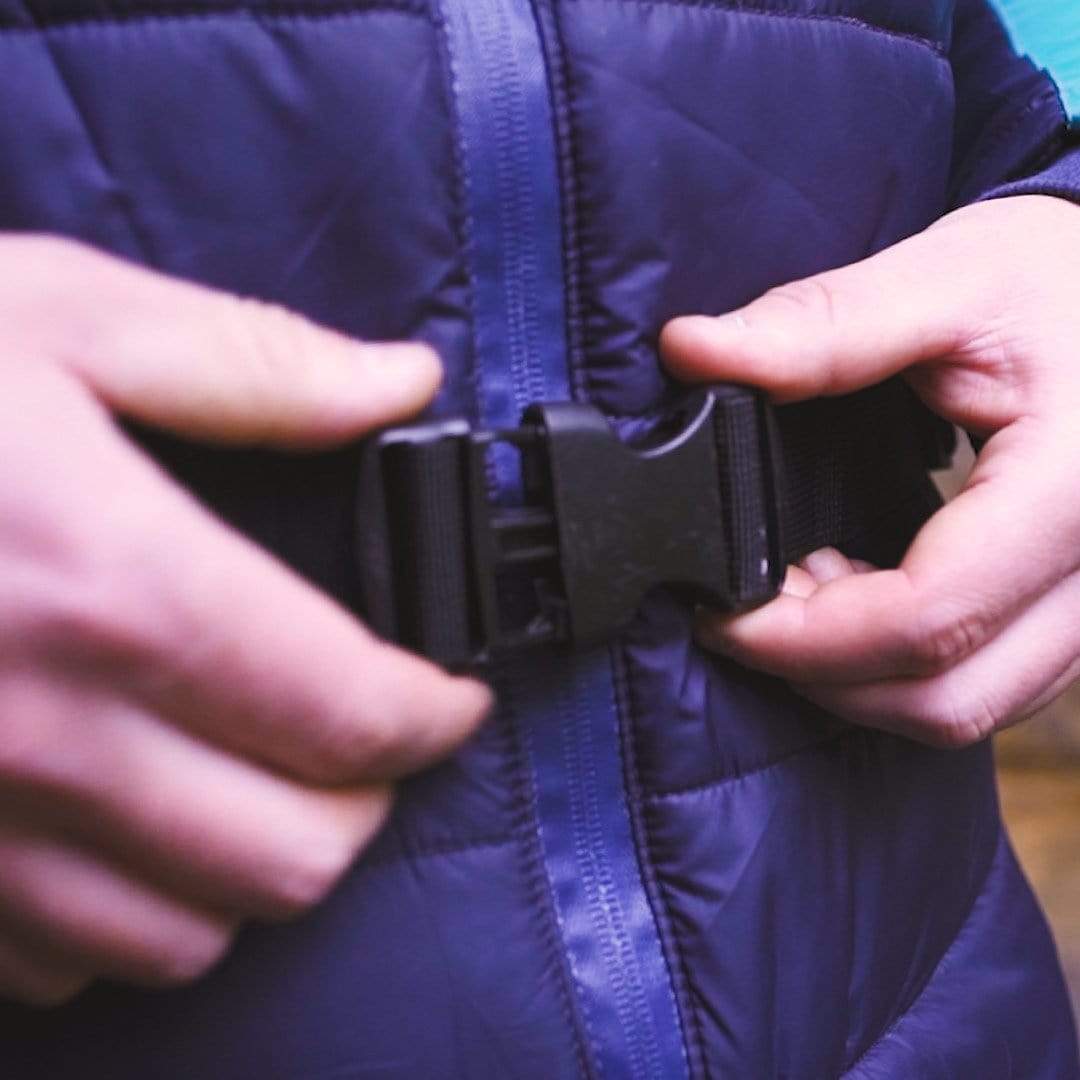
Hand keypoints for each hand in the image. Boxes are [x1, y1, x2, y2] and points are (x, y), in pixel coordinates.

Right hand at [0, 236, 490, 1004]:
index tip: (452, 698)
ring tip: (256, 783)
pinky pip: (54, 965)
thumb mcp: (57, 319)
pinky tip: (121, 828)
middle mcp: (40, 733)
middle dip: (360, 801)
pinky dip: (123, 912)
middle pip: (290, 854)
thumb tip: (398, 382)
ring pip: (184, 933)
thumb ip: (252, 365)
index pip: (345, 710)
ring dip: (253, 866)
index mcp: (110, 586)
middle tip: (364, 740)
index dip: (432, 715)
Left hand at [661, 195, 1079, 749]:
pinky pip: (989, 681)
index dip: (801, 638)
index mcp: (1074, 491)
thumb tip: (694, 351)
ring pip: (968, 707)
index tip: (723, 611)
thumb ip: (820, 325)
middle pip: (945, 698)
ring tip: (799, 591)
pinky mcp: (1079, 611)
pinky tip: (855, 593)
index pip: (925, 620)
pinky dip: (903, 666)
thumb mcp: (947, 278)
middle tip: (748, 609)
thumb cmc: (1060, 279)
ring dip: (860, 677)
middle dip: (821, 672)